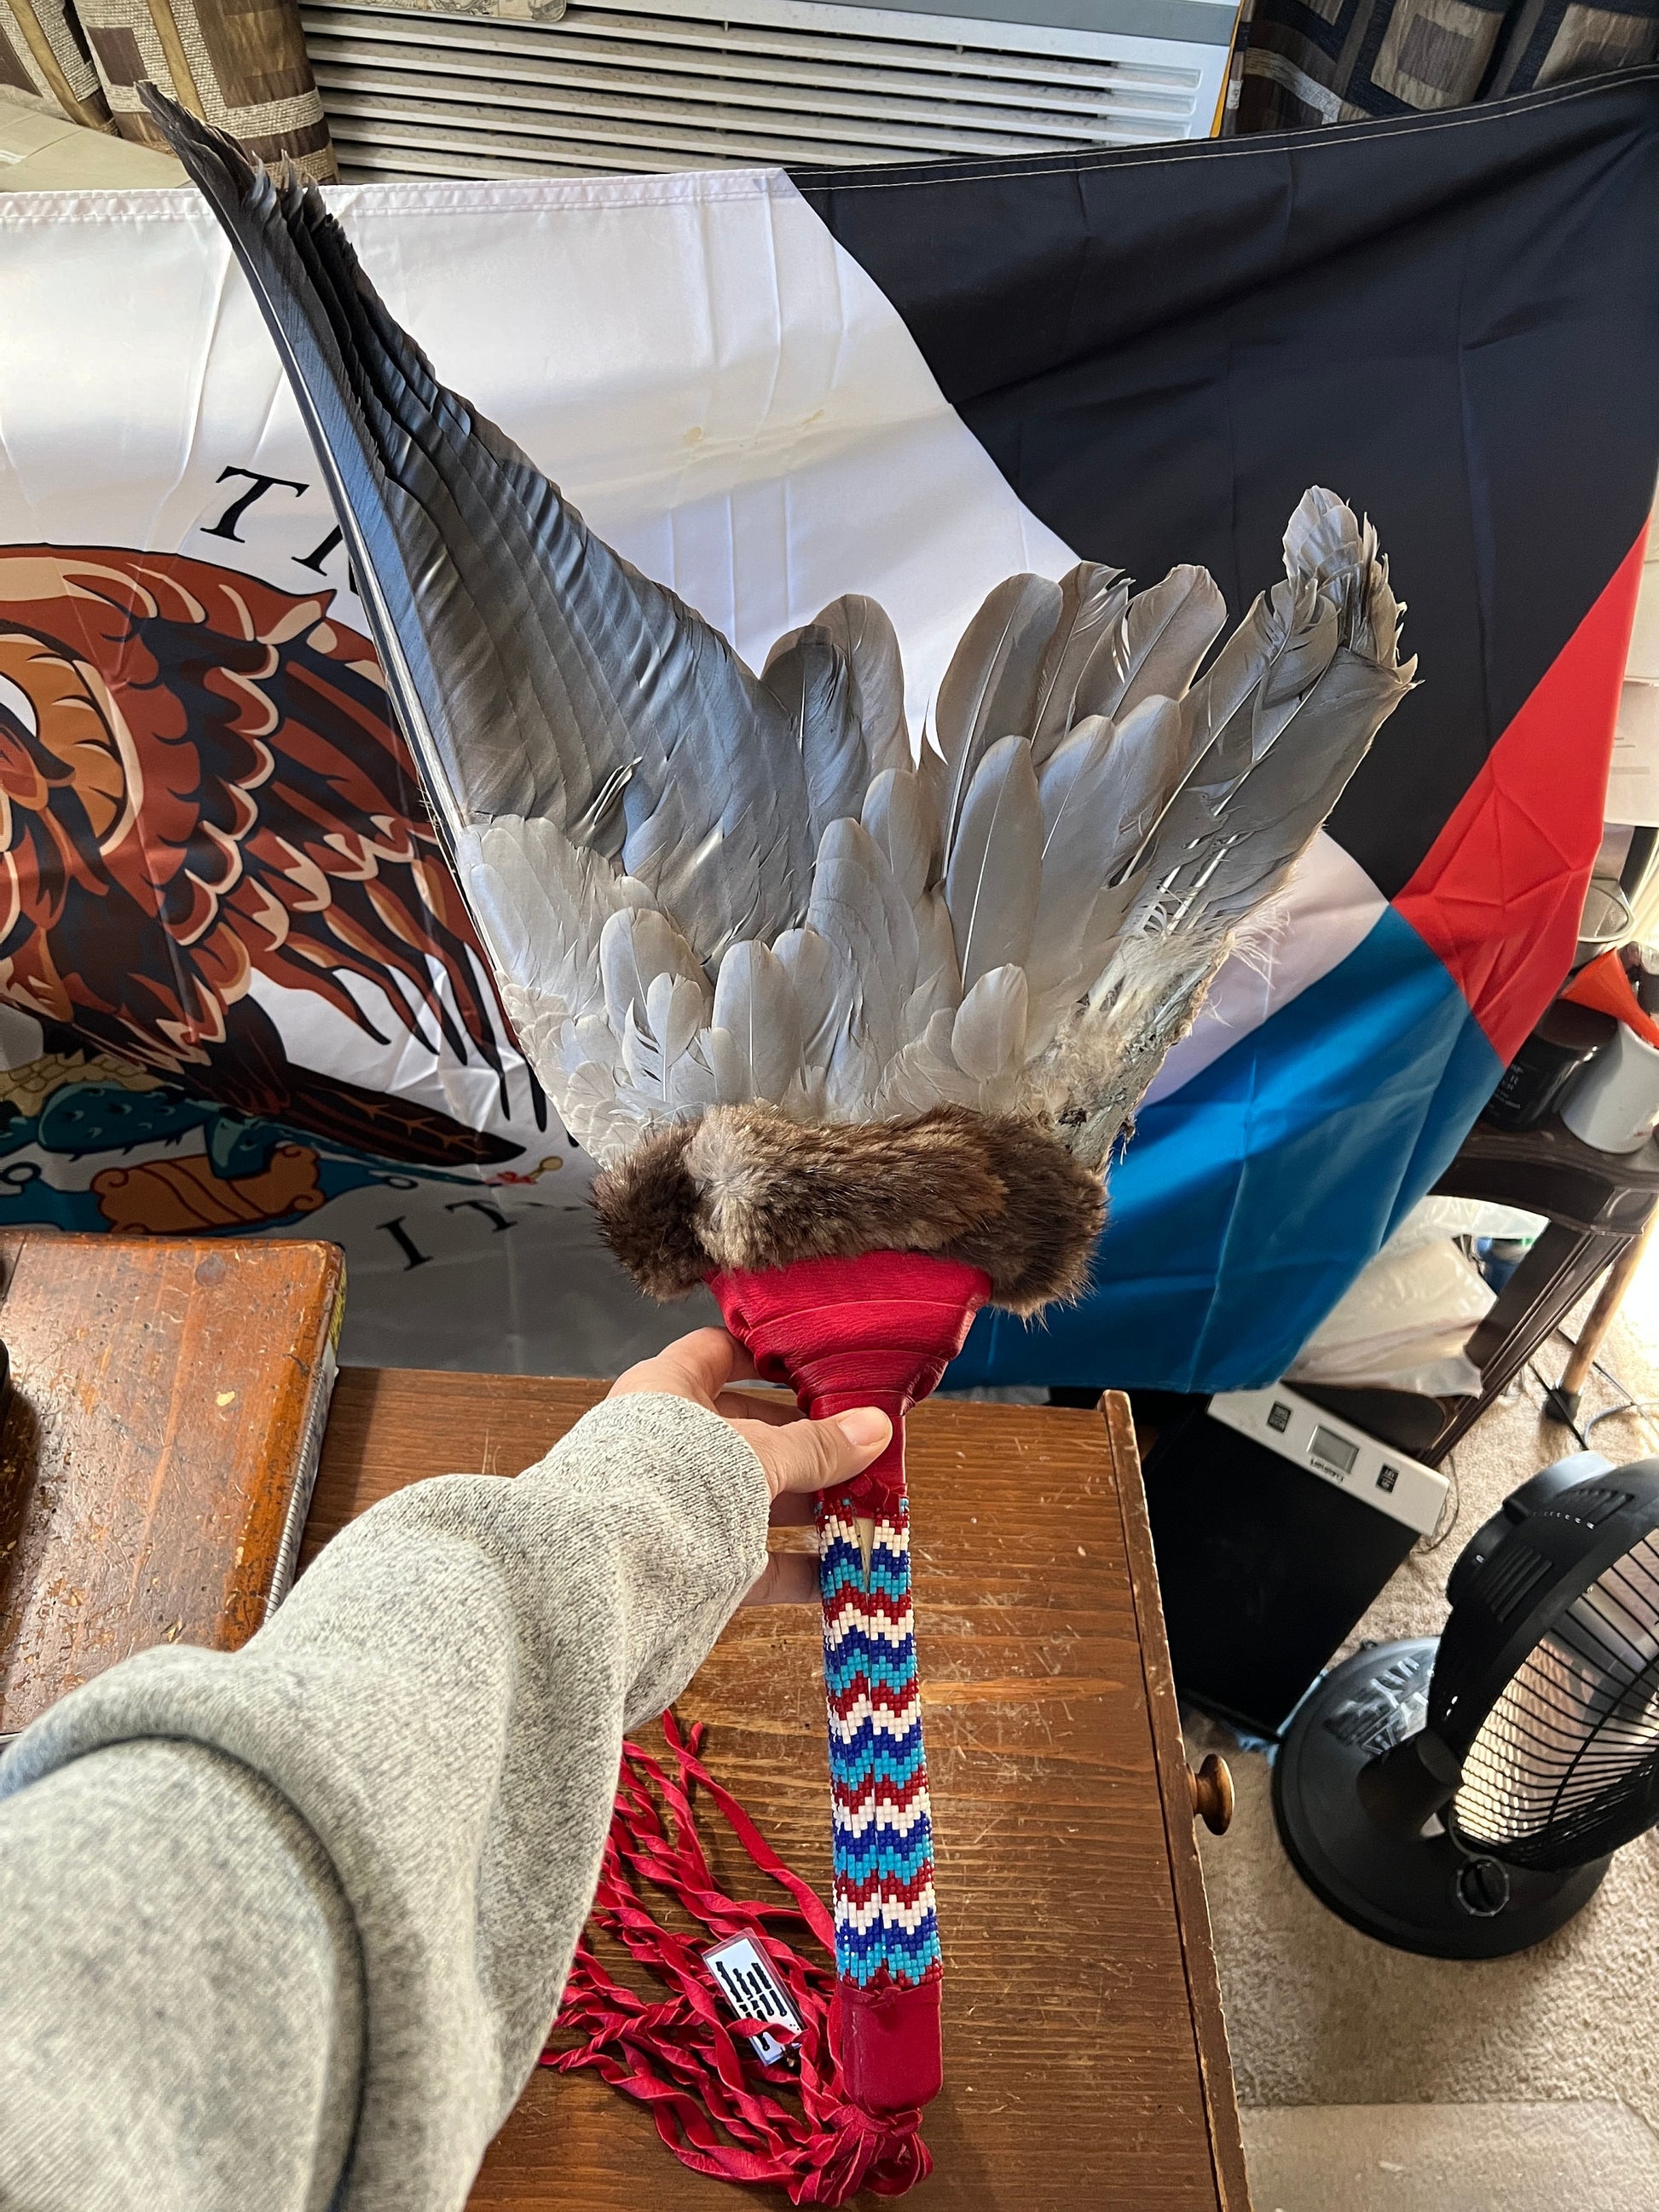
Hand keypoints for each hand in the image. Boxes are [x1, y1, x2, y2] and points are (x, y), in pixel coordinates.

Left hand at [608, 1328, 890, 1604]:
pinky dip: (794, 1570)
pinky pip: (751, 1562)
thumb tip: (875, 1427)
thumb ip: (814, 1446)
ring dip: (810, 1508)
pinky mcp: (687, 1566)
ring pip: (755, 1500)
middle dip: (809, 1445)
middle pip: (749, 1433)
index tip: (823, 1367)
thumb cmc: (665, 1484)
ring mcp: (677, 1507)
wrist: (600, 1577)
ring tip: (868, 1511)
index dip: (767, 1356)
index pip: (718, 1353)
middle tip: (866, 1450)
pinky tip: (840, 1578)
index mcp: (667, 1391)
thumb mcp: (753, 1453)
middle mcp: (668, 1445)